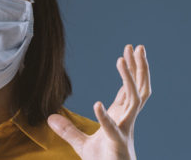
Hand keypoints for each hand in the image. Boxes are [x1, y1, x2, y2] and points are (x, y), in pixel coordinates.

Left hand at [48, 44, 150, 159]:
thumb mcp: (82, 144)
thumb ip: (68, 130)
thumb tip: (50, 118)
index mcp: (121, 118)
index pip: (129, 90)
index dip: (130, 71)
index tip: (127, 53)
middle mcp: (127, 121)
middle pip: (140, 89)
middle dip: (140, 68)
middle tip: (137, 47)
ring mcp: (124, 131)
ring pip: (135, 100)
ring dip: (129, 79)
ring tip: (122, 60)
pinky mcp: (118, 144)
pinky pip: (113, 128)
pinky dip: (105, 117)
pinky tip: (97, 104)